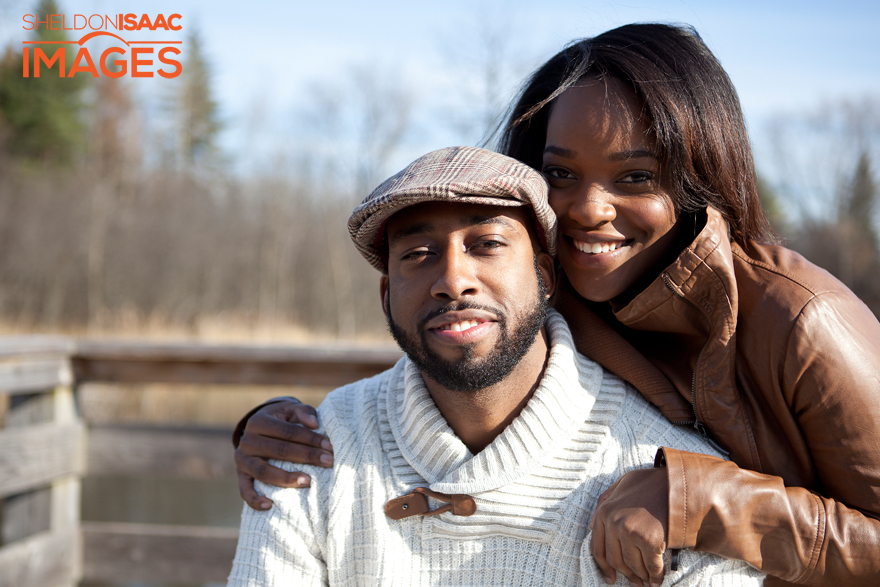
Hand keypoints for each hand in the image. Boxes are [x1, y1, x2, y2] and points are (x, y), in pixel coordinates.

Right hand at [234, 398, 333, 510]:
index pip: (288, 432)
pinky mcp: (240, 476)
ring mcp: (241, 460)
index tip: (329, 446)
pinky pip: (245, 491)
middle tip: (328, 462)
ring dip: (286, 479)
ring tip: (308, 481)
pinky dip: (255, 500)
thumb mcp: (291, 410)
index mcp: (258, 421)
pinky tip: (270, 505)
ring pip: (263, 472)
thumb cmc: (282, 419)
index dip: (310, 439)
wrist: (260, 429)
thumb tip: (314, 424)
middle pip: (279, 451)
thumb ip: (303, 412)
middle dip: (307, 456)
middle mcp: (246, 440)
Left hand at [590, 467, 668, 586]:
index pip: (597, 547)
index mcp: (604, 511)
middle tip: (634, 582)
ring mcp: (631, 531)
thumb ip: (605, 500)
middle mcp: (614, 522)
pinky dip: (655, 577)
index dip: (604, 567)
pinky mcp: (649, 540)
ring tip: (647, 582)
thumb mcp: (622, 484)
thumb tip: (592, 525)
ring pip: (633, 565)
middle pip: (616, 560)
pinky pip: (651, 566)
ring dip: (641, 577)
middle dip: (626, 574)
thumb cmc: (651, 484)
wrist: (678, 482)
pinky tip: (658, 580)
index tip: (610, 578)